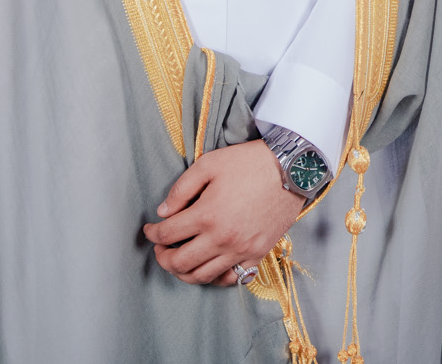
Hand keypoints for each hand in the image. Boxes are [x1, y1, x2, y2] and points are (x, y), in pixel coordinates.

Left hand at [143, 140, 305, 285]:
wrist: (292, 169)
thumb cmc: (250, 162)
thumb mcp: (209, 164)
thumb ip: (181, 189)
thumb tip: (163, 213)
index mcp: (207, 215)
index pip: (167, 234)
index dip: (152, 233)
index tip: (150, 229)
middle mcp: (222, 238)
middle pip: (179, 262)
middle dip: (162, 258)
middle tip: (160, 248)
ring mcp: (241, 250)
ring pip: (202, 276)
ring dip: (183, 271)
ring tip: (179, 259)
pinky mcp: (257, 254)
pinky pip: (231, 279)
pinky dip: (214, 278)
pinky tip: (208, 266)